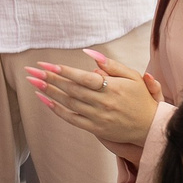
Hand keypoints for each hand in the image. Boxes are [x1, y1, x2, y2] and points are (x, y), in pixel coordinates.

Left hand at [26, 51, 161, 148]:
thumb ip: (111, 64)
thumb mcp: (132, 76)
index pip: (84, 78)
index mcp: (113, 88)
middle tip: (31, 70)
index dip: (65, 72)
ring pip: (69, 103)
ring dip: (49, 92)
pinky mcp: (95, 129)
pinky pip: (72, 119)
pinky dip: (57, 110)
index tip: (48, 65)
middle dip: (49, 79)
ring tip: (33, 82)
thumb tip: (89, 54)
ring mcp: (98, 117)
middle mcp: (103, 103)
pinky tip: (44, 100)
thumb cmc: (140, 97)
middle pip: (71, 90)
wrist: (150, 127)